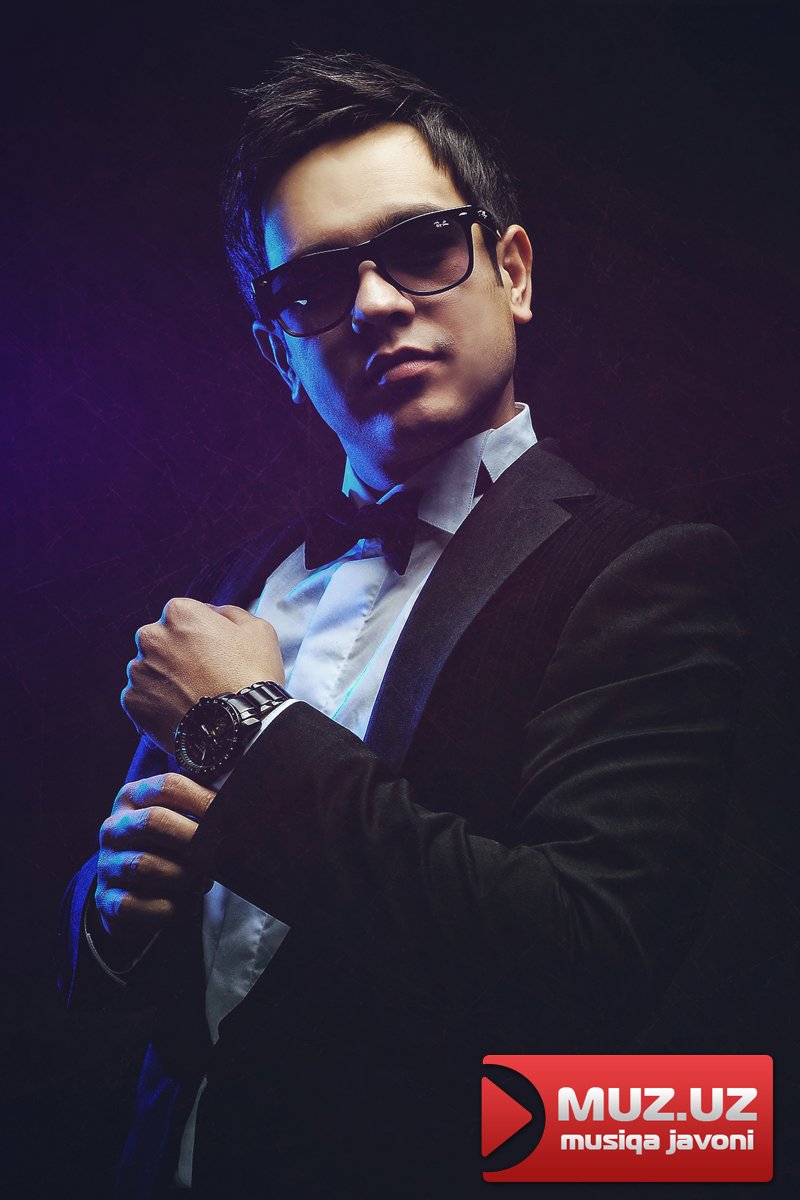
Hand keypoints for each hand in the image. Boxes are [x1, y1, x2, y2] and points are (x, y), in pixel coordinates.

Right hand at [94, 772, 214, 951]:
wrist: (131, 887)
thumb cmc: (166, 847)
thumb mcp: (178, 819)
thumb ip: (201, 807)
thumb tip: (239, 807)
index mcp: (133, 797)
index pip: (168, 786)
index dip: (203, 799)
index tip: (230, 815)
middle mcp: (114, 828)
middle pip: (153, 821)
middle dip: (193, 838)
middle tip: (217, 853)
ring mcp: (107, 864)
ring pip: (145, 865)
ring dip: (183, 876)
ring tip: (202, 882)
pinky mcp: (106, 900)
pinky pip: (136, 905)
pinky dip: (167, 908)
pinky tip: (184, 906)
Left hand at [121, 598, 284, 752]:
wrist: (237, 729)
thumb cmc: (251, 677)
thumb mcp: (257, 630)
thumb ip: (230, 613)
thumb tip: (216, 613)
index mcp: (179, 613)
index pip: (184, 615)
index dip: (201, 633)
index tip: (213, 651)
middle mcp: (151, 637)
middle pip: (162, 640)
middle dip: (178, 653)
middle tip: (203, 675)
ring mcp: (139, 671)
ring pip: (150, 669)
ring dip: (166, 678)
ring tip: (194, 697)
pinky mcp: (133, 702)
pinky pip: (143, 698)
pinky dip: (158, 703)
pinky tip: (182, 711)